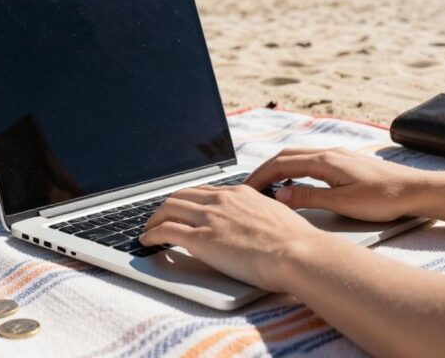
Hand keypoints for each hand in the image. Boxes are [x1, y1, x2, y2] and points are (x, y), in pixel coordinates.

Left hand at [139, 185, 327, 291]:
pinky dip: (151, 234)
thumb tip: (256, 225)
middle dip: (166, 206)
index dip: (188, 200)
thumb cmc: (296, 242)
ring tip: (148, 230)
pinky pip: (166, 231)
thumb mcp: (276, 216)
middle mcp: (221, 200)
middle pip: (181, 196)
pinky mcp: (201, 239)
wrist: (297, 252)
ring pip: (168, 209)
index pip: (203, 191)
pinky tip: (146, 241)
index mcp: (240, 192)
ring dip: (154, 219)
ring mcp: (209, 218)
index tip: (182, 207)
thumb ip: (259, 215)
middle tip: (159, 218)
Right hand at [244, 147, 428, 221]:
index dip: (260, 177)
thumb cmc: (384, 198)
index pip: (281, 165)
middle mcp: (328, 153)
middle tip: (249, 187)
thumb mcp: (343, 203)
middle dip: (264, 170)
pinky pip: (310, 160)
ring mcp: (337, 155)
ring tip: (267, 186)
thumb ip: (310, 198)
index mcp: (325, 161)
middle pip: (285, 156)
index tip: (245, 189)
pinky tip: (296, 181)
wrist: (416, 190)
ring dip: (278, 168)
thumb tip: (281, 195)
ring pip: (298, 156)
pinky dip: (294, 168)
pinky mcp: (345, 161)